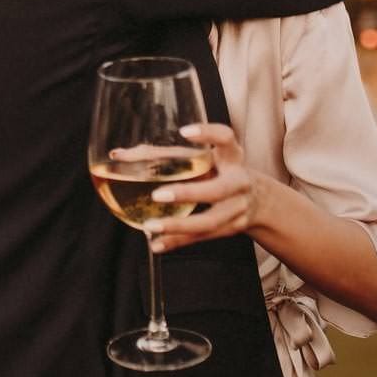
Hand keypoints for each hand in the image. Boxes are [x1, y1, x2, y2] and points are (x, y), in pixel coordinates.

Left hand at [146, 123, 260, 252]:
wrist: (259, 200)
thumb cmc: (218, 171)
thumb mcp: (203, 158)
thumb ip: (163, 155)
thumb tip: (117, 155)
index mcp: (231, 156)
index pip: (226, 138)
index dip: (208, 134)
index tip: (184, 132)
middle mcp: (239, 181)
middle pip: (218, 189)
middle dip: (188, 193)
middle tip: (158, 195)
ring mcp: (238, 208)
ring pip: (210, 220)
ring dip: (179, 225)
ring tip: (150, 226)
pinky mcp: (231, 228)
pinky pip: (203, 237)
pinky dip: (178, 241)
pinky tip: (156, 244)